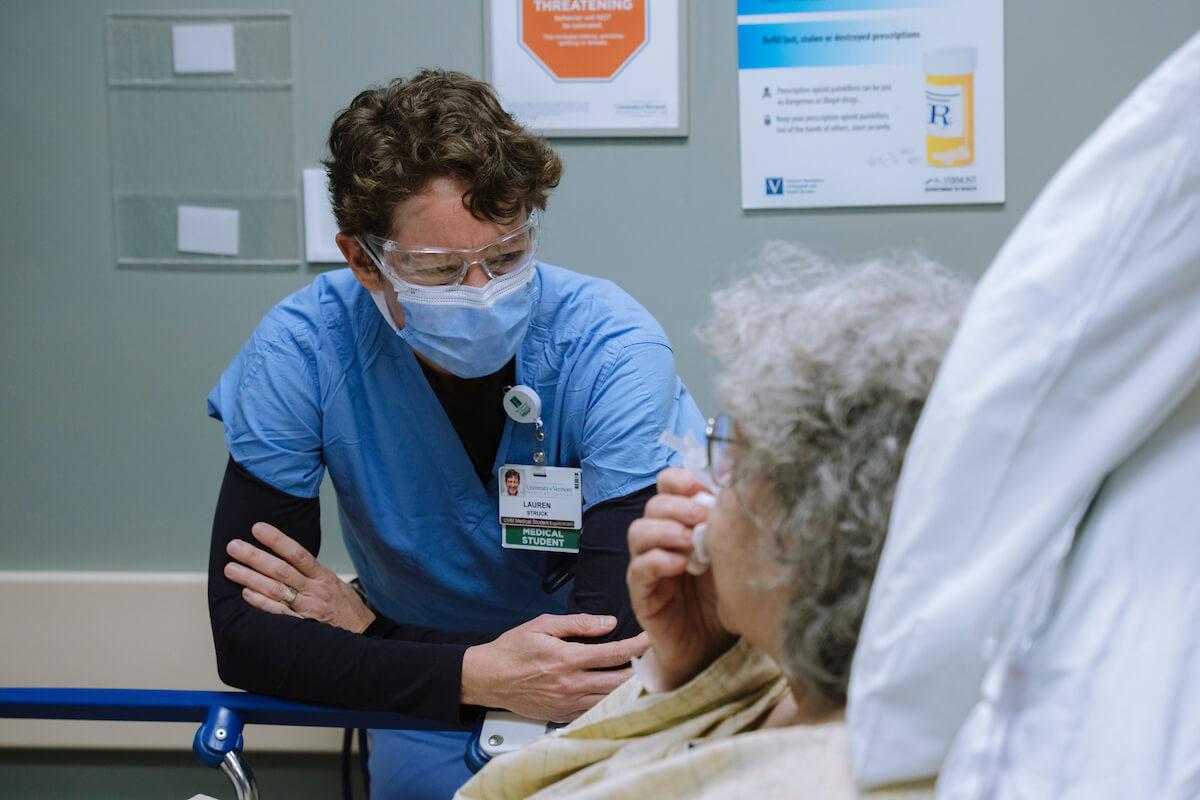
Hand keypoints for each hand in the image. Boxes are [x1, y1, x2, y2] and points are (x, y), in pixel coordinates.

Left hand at [224, 523, 375, 633]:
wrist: (363, 635)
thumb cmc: (345, 608)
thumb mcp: (335, 583)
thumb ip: (312, 573)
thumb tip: (285, 558)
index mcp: (323, 576)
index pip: (298, 553)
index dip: (277, 540)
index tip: (257, 528)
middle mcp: (315, 590)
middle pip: (281, 570)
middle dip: (255, 557)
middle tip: (234, 546)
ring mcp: (309, 608)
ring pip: (276, 589)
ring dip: (251, 578)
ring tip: (231, 569)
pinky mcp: (304, 625)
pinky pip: (280, 613)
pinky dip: (262, 603)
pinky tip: (246, 594)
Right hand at [461, 614, 648, 722]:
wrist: (488, 678)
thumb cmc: (513, 649)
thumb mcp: (543, 625)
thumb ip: (578, 623)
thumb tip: (608, 623)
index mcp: (568, 658)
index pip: (614, 653)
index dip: (637, 646)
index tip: (651, 639)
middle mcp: (571, 684)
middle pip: (619, 681)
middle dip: (641, 670)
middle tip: (656, 660)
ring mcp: (567, 703)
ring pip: (610, 699)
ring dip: (629, 689)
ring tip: (645, 678)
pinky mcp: (562, 715)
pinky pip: (594, 711)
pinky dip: (610, 703)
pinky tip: (620, 695)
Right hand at [626, 467, 735, 690]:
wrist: (713, 648)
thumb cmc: (726, 598)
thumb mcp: (735, 555)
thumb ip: (732, 525)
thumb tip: (741, 485)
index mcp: (683, 523)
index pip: (667, 487)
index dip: (680, 481)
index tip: (703, 489)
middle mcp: (662, 541)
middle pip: (653, 505)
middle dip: (677, 505)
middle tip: (702, 515)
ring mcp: (649, 567)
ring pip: (638, 532)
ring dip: (664, 530)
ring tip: (690, 541)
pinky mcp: (642, 594)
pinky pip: (638, 569)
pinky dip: (657, 561)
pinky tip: (680, 565)